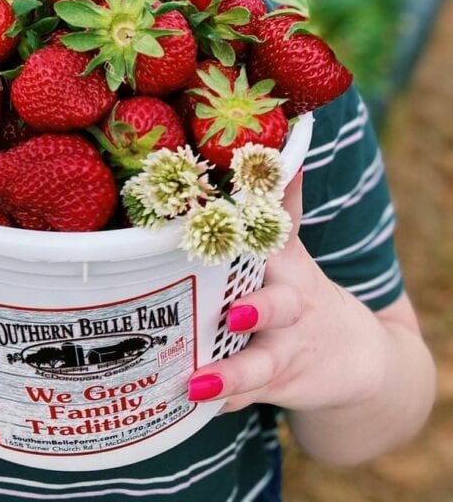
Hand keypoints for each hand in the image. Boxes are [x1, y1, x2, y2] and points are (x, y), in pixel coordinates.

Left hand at [187, 170, 386, 413]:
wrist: (356, 356)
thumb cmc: (301, 290)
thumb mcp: (294, 248)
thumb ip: (281, 202)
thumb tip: (284, 148)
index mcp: (285, 266)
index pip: (266, 240)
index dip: (243, 229)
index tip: (208, 214)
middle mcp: (288, 307)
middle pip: (276, 306)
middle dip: (257, 309)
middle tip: (232, 313)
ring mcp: (285, 351)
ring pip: (260, 364)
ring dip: (233, 373)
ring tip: (201, 380)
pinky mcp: (278, 386)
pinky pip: (249, 396)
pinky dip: (226, 400)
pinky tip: (195, 404)